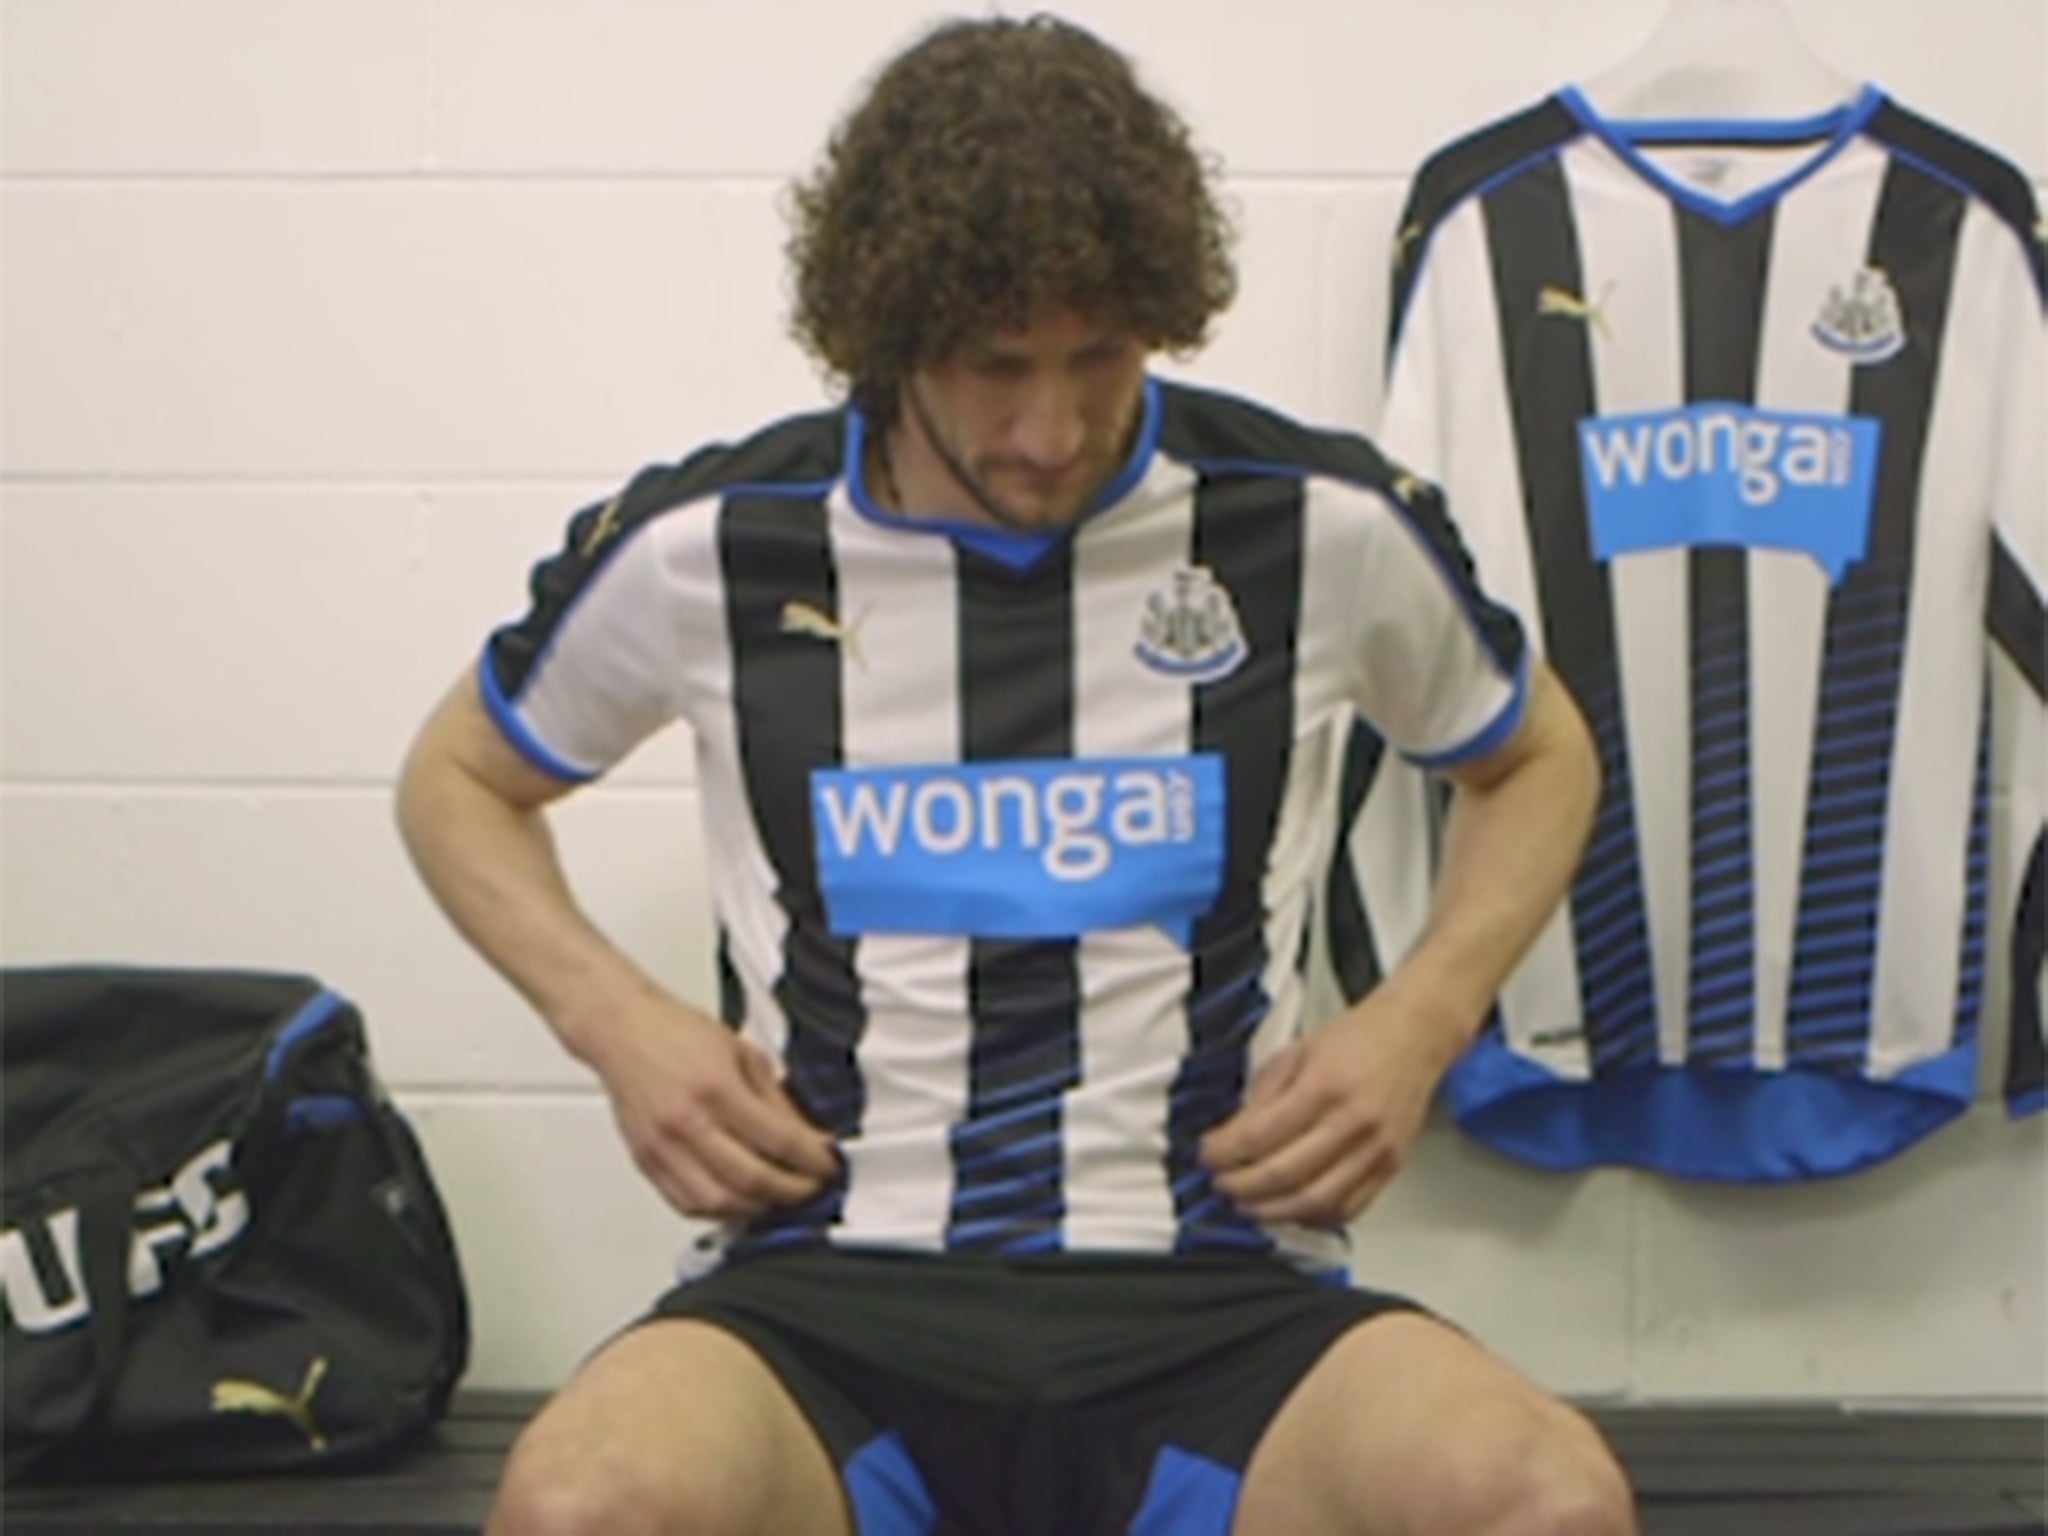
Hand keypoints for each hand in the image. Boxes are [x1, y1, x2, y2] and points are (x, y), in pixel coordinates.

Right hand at [585, 993, 839, 1223]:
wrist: (623, 1031)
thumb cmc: (676, 1033)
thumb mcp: (743, 1053)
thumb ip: (778, 1100)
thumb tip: (809, 1137)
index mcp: (717, 1090)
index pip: (780, 1142)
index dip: (814, 1161)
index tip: (829, 1166)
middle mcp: (688, 1123)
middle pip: (752, 1181)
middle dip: (793, 1192)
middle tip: (811, 1188)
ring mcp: (664, 1148)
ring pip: (719, 1203)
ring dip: (758, 1209)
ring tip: (779, 1198)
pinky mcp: (646, 1162)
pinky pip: (687, 1205)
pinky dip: (719, 1212)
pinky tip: (739, 1202)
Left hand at [1198, 992, 1462, 1227]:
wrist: (1415, 1035)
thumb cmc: (1358, 1038)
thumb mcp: (1296, 1051)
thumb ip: (1264, 1096)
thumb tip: (1232, 1136)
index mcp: (1323, 1087)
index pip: (1260, 1134)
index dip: (1224, 1152)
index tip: (1207, 1155)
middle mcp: (1352, 1122)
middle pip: (1284, 1174)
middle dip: (1241, 1186)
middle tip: (1221, 1184)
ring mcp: (1375, 1150)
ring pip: (1315, 1201)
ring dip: (1272, 1211)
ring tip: (1247, 1205)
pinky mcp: (1390, 1167)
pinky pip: (1348, 1208)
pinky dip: (1313, 1218)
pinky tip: (1290, 1210)